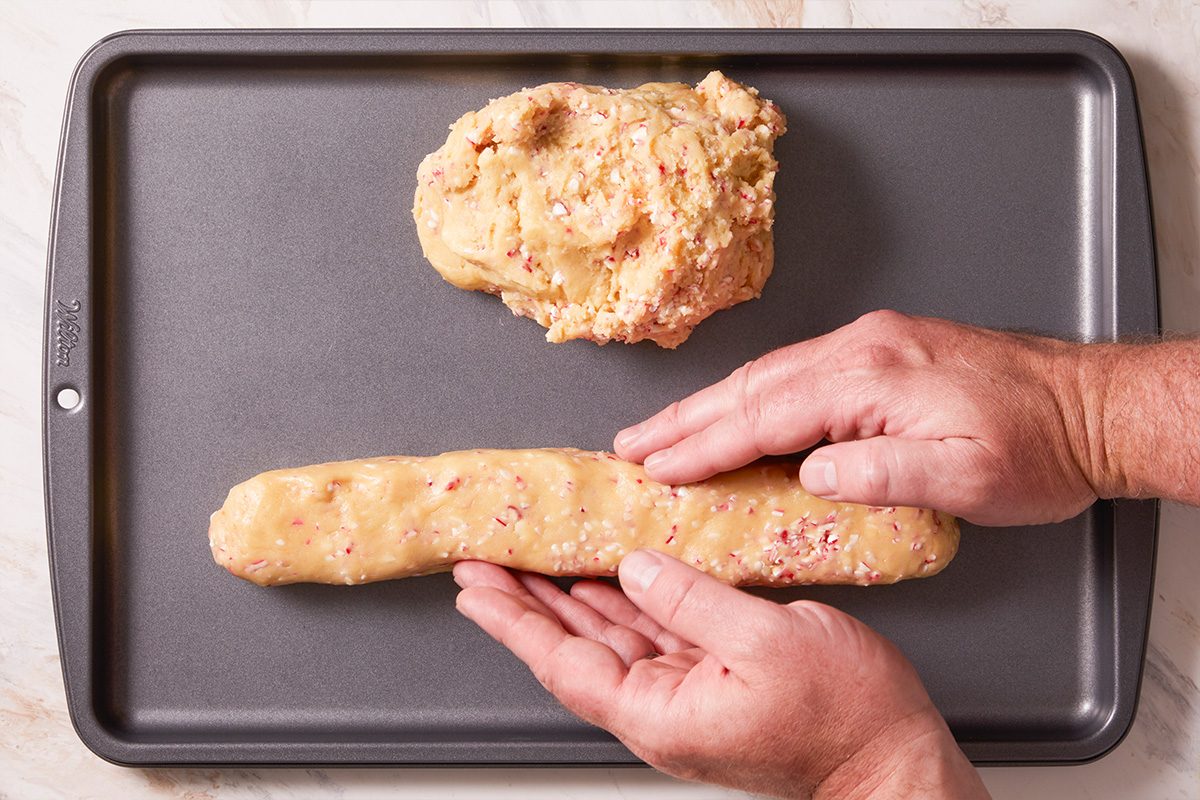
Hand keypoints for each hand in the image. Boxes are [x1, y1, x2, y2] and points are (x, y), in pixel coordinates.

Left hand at [453, 551, 987, 798]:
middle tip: (485, 563)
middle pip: (574, 650)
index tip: (476, 588)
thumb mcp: (767, 642)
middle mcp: (662, 707)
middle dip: (525, 604)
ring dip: (567, 599)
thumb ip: (692, 600)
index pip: (564, 664)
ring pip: (609, 639)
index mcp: (661, 712)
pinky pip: (652, 633)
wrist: (891, 759)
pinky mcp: (710, 679)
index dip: (515, 623)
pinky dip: (623, 600)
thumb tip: (637, 564)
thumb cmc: (845, 717)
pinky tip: (607, 574)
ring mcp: (685, 694)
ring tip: (529, 561)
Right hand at [615, 310, 1102, 525]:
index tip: (657, 467)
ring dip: (708, 406)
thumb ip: (885, 473)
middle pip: (751, 386)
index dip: (704, 445)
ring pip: (766, 374)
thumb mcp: (970, 477)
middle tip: (629, 445)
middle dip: (684, 418)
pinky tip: (729, 414)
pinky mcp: (879, 350)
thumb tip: (812, 473)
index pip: (766, 415)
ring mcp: (869, 344)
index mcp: (873, 377)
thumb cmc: (1038, 446)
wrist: (1091, 405)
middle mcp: (862, 349)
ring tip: (660, 433)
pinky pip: (791, 372)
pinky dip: (747, 396)